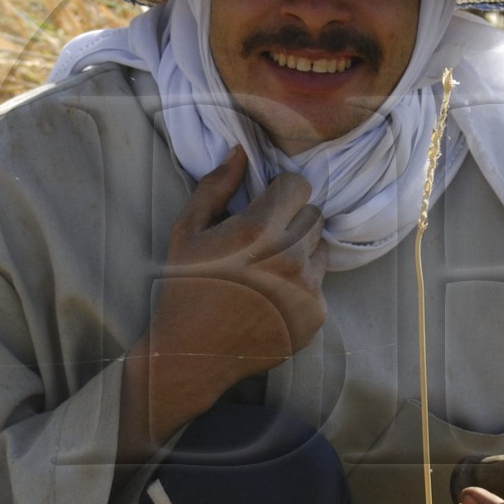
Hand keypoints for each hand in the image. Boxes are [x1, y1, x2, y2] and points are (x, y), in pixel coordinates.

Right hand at [119, 148, 325, 457]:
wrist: (190, 353)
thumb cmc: (183, 287)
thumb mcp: (187, 231)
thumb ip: (216, 186)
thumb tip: (240, 150)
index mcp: (258, 231)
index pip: (298, 185)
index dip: (280, 191)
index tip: (265, 203)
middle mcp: (290, 258)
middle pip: (314, 215)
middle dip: (291, 219)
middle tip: (262, 240)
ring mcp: (306, 291)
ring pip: (320, 249)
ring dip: (300, 252)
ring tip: (267, 269)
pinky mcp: (315, 317)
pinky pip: (319, 285)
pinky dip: (301, 286)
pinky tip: (270, 298)